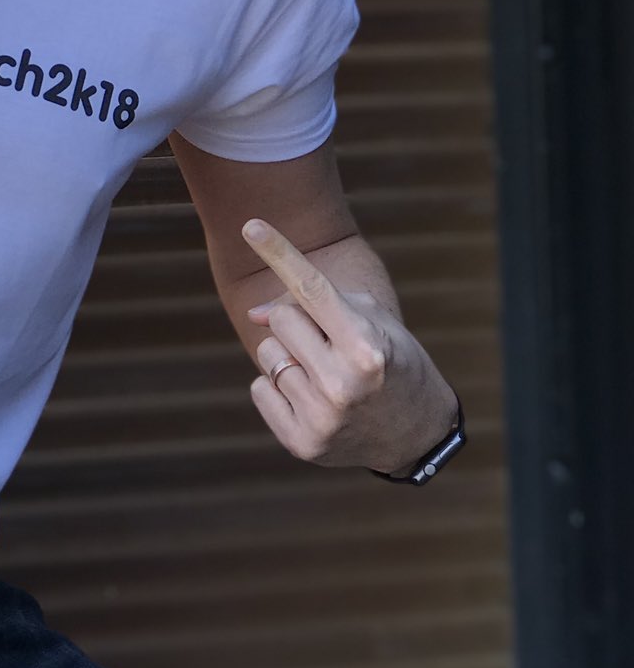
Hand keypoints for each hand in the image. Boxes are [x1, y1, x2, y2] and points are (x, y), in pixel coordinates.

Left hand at [241, 219, 457, 473]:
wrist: (417, 434)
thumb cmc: (394, 364)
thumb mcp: (373, 323)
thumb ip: (316, 307)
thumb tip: (255, 314)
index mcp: (366, 347)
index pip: (311, 288)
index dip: (278, 252)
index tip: (251, 225)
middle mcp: (342, 384)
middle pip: (280, 320)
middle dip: (298, 322)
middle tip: (328, 342)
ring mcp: (321, 418)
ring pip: (267, 353)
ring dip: (289, 356)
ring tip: (324, 373)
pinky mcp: (302, 443)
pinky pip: (259, 389)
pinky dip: (277, 388)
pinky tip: (311, 398)